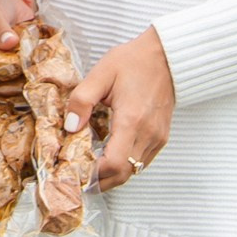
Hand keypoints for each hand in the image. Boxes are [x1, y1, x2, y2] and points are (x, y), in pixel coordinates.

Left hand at [66, 26, 173, 190]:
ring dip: (113, 174)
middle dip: (101, 181)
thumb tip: (70, 127)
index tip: (76, 171)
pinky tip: (110, 155)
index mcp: (131, 120)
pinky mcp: (161, 137)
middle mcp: (147, 134)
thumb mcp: (101, 74)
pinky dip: (126, 165)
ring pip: (134, 171)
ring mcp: (157, 137)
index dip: (94, 174)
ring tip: (91, 167)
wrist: (167, 56)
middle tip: (80, 177)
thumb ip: (82, 100)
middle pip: (123, 174)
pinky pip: (142, 161)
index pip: (113, 164)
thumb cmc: (134, 62)